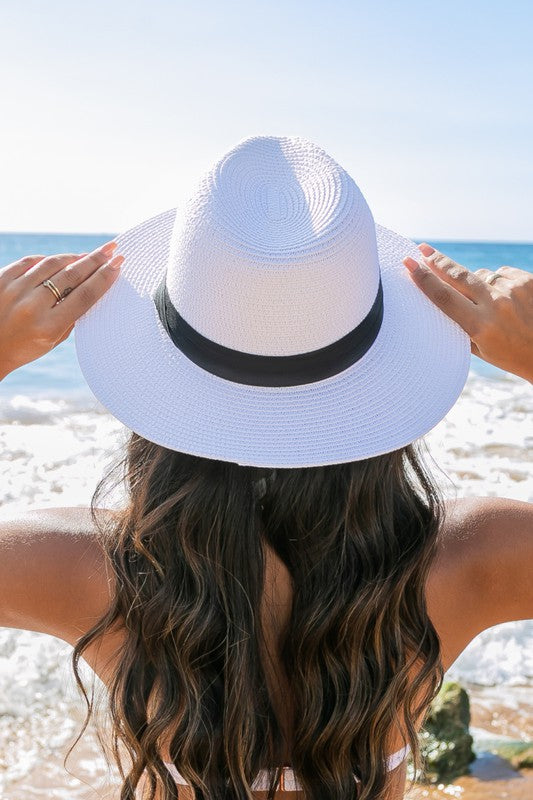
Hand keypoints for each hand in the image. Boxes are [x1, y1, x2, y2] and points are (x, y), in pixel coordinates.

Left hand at [0, 241, 123, 379]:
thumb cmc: (25, 347)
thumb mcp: (54, 340)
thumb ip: (73, 316)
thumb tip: (93, 286)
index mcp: (48, 327)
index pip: (84, 296)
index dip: (104, 278)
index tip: (118, 264)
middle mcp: (31, 307)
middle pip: (71, 276)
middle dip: (95, 260)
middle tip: (112, 249)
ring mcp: (13, 290)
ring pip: (51, 264)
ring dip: (74, 257)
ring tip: (89, 255)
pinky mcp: (0, 279)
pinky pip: (29, 262)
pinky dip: (48, 260)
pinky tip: (61, 260)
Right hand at [402, 244, 532, 383]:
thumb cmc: (510, 354)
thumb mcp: (480, 349)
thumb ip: (460, 324)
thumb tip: (439, 293)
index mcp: (480, 327)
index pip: (444, 297)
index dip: (424, 279)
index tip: (408, 263)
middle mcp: (496, 305)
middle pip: (458, 275)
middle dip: (438, 261)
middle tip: (423, 249)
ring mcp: (513, 290)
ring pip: (482, 275)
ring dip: (479, 285)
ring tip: (493, 305)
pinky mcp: (527, 279)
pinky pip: (501, 273)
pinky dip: (499, 282)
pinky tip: (507, 298)